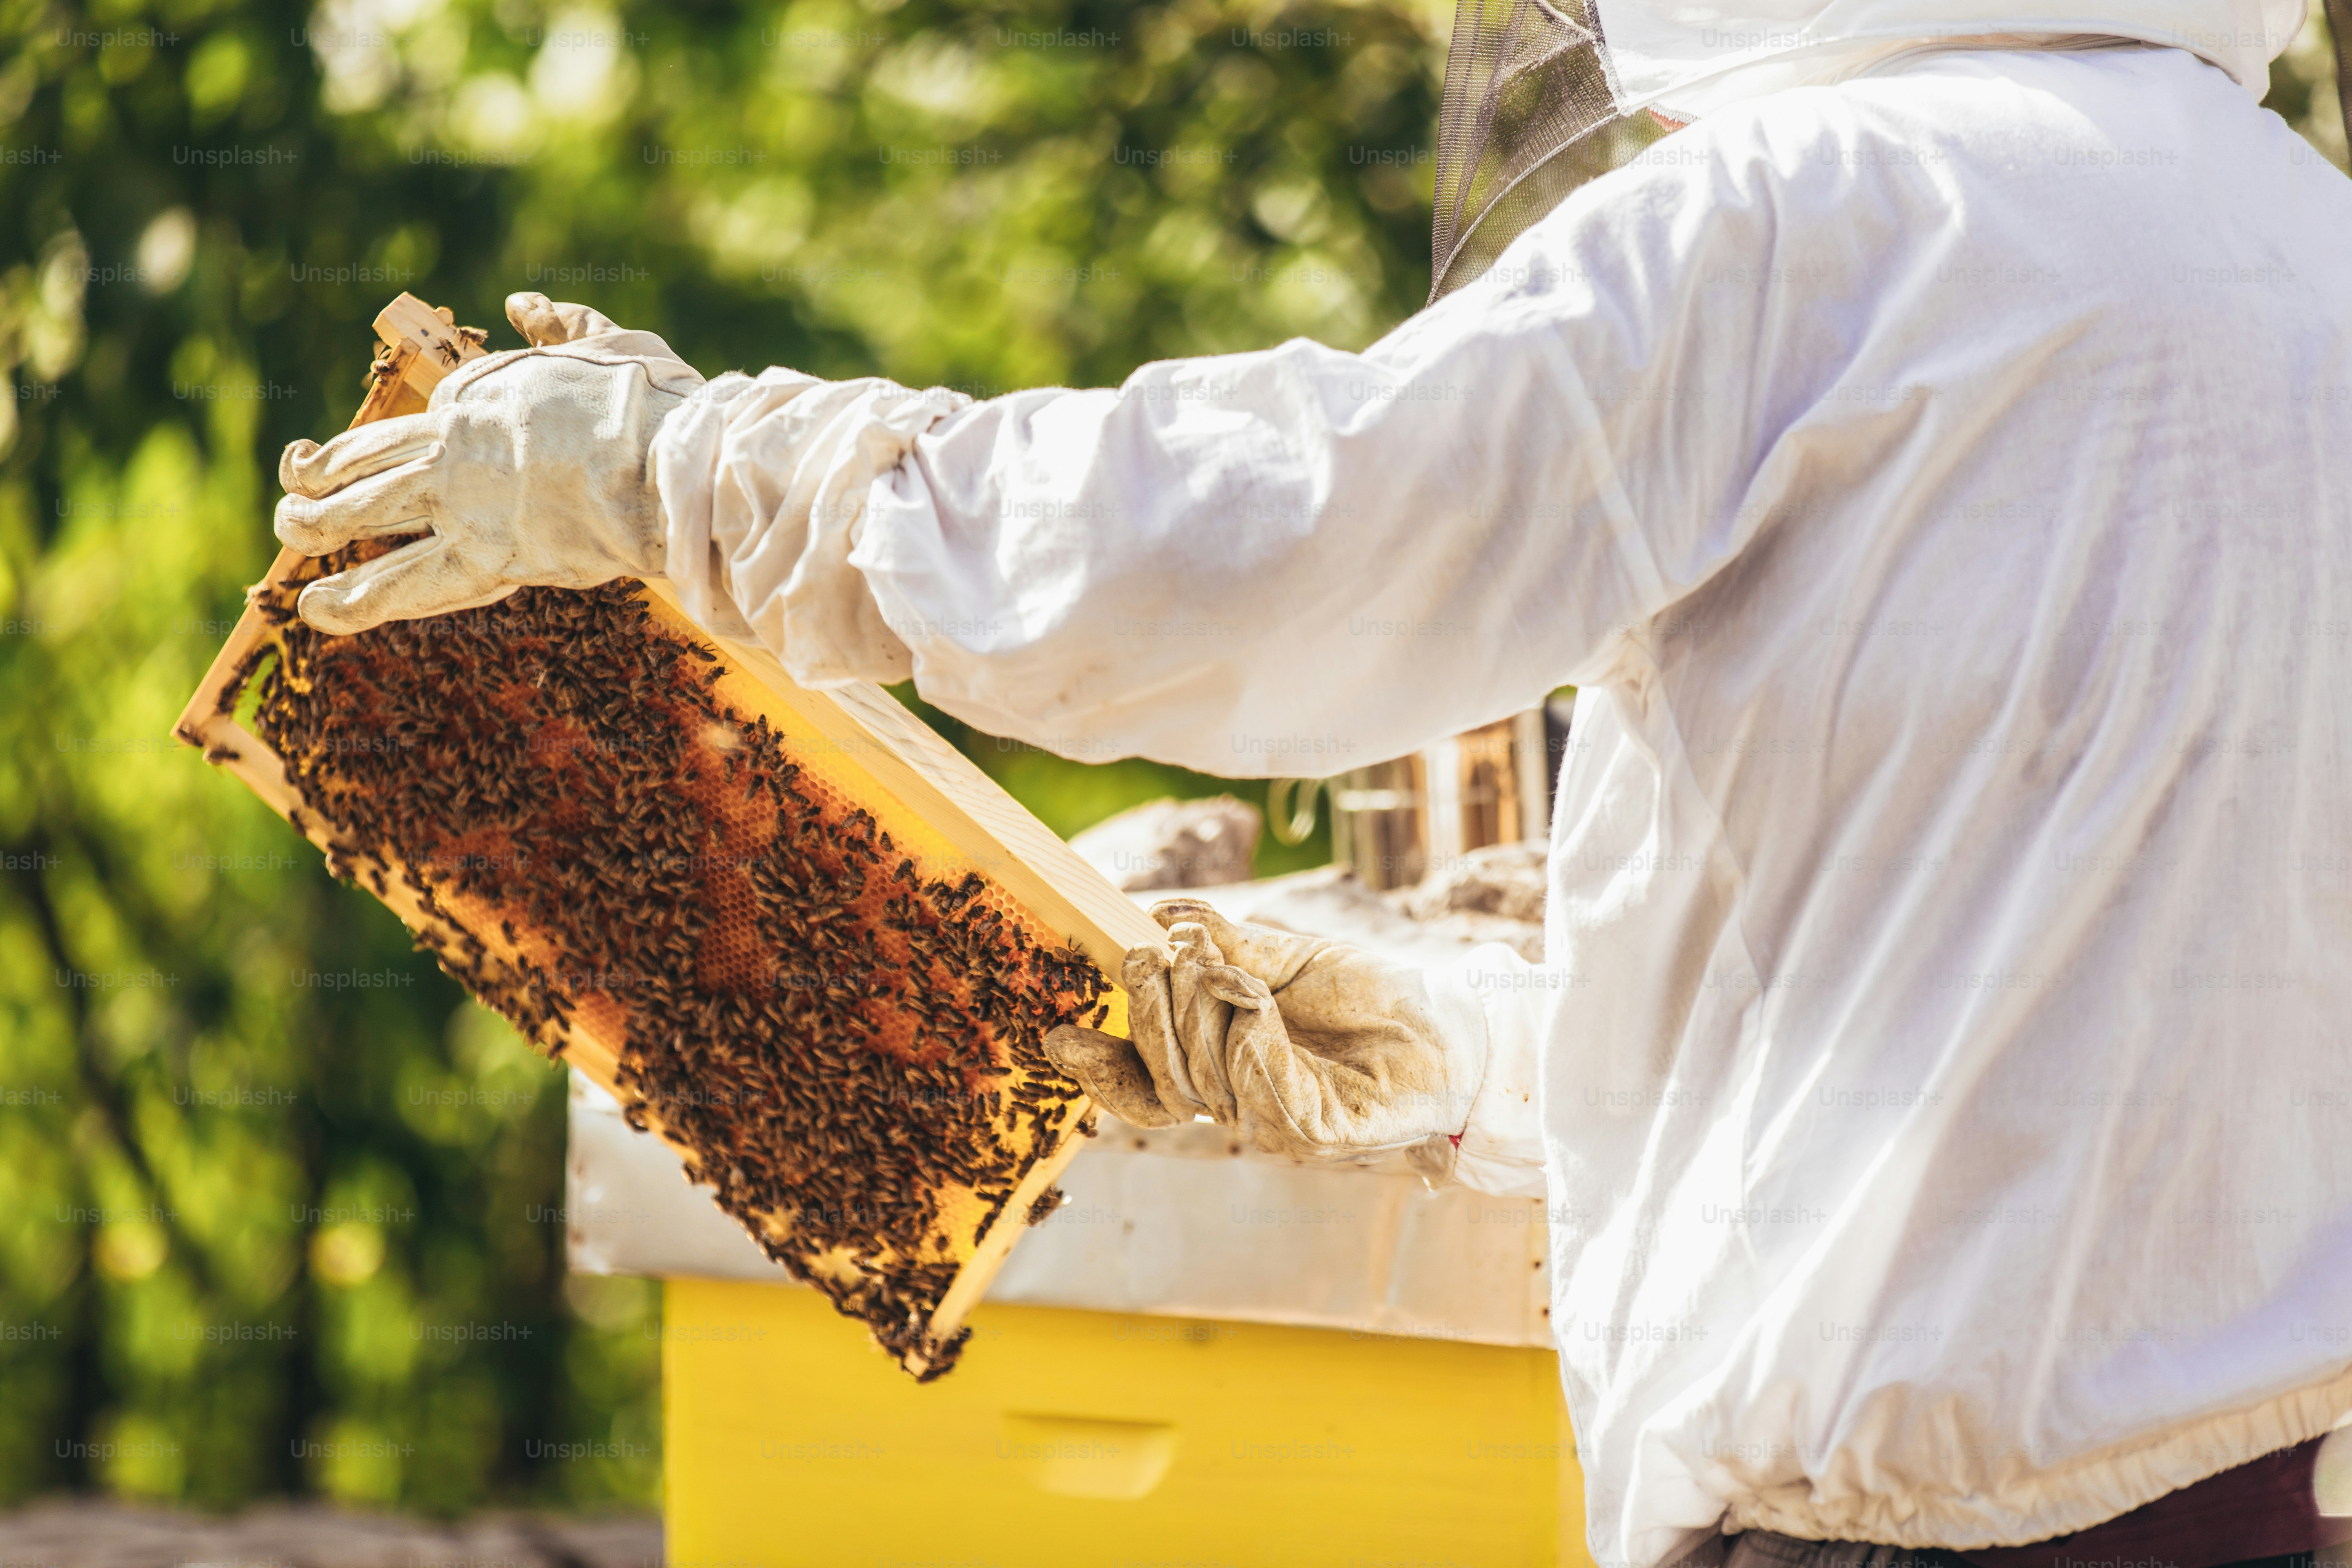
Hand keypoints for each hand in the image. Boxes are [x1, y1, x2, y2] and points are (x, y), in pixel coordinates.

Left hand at [274, 293, 704, 633]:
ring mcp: (459, 502)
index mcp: (483, 393)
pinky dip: (355, 599)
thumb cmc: (652, 405)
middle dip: (320, 474)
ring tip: (290, 533)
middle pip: (366, 460)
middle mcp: (455, 445)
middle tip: (296, 485)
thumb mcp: (610, 344)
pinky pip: (403, 585)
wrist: (669, 464)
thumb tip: (524, 305)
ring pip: (362, 515)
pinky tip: (316, 609)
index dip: (408, 434)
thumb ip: (565, 325)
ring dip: (315, 526)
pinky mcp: (481, 557)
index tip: (399, 447)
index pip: (427, 417)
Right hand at [1045, 900, 1486, 1172]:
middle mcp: (1241, 1106)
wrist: (1449, 1019)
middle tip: (1151, 955)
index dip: (1100, 1066)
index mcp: (1222, 1069)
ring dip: (1210, 1014)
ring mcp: (1278, 1127)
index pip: (1144, 1082)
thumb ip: (1218, 941)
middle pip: (1164, 1076)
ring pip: (1206, 1081)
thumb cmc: (1366, 993)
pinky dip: (1255, 1047)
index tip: (1058, 1033)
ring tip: (1241, 973)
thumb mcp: (1281, 954)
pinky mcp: (1322, 1135)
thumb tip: (1155, 913)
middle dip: (1152, 1010)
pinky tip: (1263, 1011)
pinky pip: (1265, 1098)